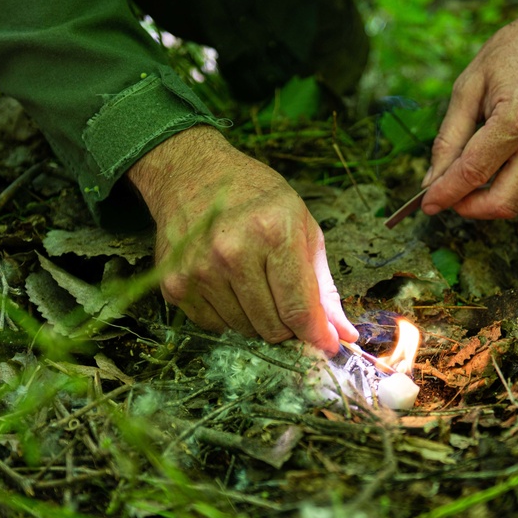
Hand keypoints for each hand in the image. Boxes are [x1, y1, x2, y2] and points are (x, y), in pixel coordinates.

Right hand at [127, 125, 358, 353]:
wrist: (191, 173)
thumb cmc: (256, 197)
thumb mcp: (302, 227)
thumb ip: (323, 285)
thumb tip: (342, 334)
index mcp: (273, 234)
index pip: (298, 309)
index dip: (317, 335)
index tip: (327, 345)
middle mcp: (232, 254)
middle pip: (271, 327)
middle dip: (288, 326)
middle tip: (288, 304)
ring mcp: (199, 270)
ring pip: (243, 330)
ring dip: (257, 319)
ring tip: (255, 283)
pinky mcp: (174, 284)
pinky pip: (213, 325)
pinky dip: (228, 315)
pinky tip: (228, 284)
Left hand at [421, 0, 517, 218]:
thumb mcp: (470, 85)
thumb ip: (449, 138)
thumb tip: (433, 180)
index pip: (474, 172)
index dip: (446, 194)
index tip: (427, 204)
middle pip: (504, 203)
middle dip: (471, 208)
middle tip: (451, 197)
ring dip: (492, 197)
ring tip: (475, 174)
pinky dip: (515, 184)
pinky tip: (505, 160)